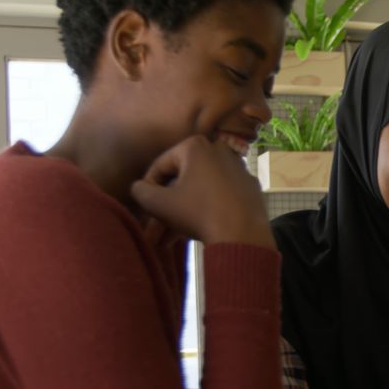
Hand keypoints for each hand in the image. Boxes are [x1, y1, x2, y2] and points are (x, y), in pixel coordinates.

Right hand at [131, 135, 274, 246]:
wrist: (243, 235)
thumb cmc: (198, 212)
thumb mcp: (160, 204)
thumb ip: (141, 192)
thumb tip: (138, 187)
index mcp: (195, 146)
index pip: (161, 166)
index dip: (147, 189)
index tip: (143, 209)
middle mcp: (219, 150)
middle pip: (182, 181)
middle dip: (164, 209)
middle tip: (152, 232)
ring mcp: (238, 170)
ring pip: (200, 192)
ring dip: (180, 215)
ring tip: (166, 242)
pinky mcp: (250, 189)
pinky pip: (220, 197)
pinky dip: (205, 211)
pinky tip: (191, 234)